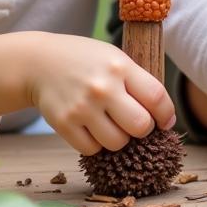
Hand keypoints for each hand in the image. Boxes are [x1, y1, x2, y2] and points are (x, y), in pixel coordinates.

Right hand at [25, 33, 175, 154]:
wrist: (40, 62)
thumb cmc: (86, 61)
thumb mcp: (114, 57)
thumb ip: (137, 81)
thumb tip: (165, 117)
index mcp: (120, 66)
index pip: (157, 98)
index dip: (166, 114)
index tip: (165, 121)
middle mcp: (102, 87)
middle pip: (141, 126)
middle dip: (143, 129)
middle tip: (135, 123)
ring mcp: (82, 107)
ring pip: (118, 143)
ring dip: (119, 138)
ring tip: (110, 123)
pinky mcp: (64, 124)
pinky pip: (93, 149)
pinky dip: (96, 143)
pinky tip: (91, 127)